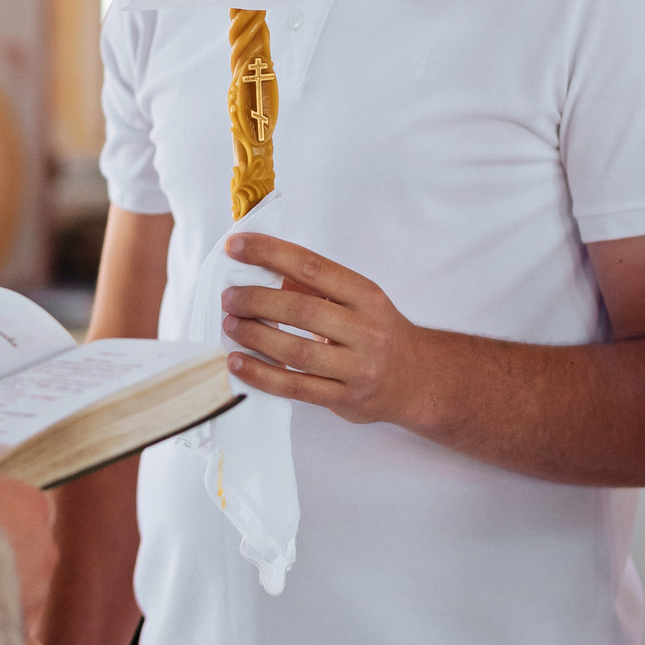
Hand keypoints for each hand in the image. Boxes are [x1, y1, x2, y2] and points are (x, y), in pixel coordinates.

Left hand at [220, 233, 436, 428]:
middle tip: (230, 297)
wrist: (415, 378)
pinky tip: (238, 362)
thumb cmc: (377, 331)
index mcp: (366, 295)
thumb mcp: (358, 300)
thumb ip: (315, 285)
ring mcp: (356, 368)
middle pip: (301, 310)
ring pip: (296, 352)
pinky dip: (261, 374)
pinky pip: (294, 387)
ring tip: (230, 325)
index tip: (237, 247)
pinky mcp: (343, 398)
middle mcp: (365, 330)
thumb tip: (262, 266)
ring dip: (254, 336)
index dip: (270, 254)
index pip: (313, 267)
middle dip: (256, 300)